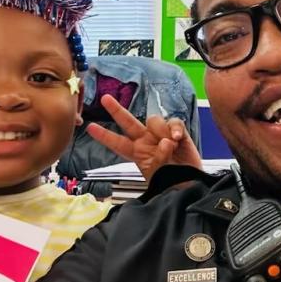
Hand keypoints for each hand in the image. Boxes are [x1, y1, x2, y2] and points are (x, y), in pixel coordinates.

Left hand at [85, 94, 202, 180]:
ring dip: (160, 131)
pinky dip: (175, 128)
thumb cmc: (171, 181)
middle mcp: (146, 140)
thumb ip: (159, 158)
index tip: (90, 128)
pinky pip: (174, 122)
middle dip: (116, 110)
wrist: (190, 182)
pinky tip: (177, 138)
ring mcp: (161, 134)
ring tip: (170, 146)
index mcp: (136, 153)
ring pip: (153, 120)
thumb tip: (166, 142)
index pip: (117, 142)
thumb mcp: (159, 174)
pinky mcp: (177, 131)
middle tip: (105, 99)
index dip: (104, 136)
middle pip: (128, 122)